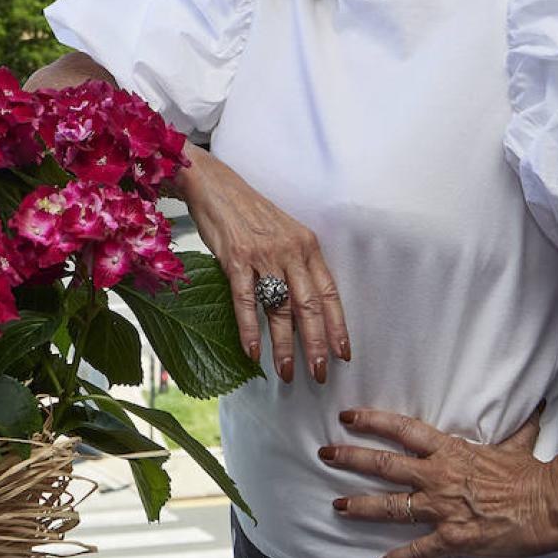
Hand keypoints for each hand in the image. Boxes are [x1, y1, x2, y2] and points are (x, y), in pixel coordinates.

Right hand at [176, 144, 349, 383]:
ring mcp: (263, 254)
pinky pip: (246, 300)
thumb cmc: (249, 213)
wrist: (215, 184)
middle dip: (316, 344)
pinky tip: (253, 351)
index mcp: (307, 245)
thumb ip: (294, 265)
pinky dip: (250, 329)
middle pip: (309, 306)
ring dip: (284, 344)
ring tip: (286, 371)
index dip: (337, 326)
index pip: (329, 292)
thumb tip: (301, 309)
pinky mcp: (236, 258)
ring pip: (279, 308)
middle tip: (319, 373)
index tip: (343, 353)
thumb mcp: (282, 233)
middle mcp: (290, 250)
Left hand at [319, 405, 557, 557]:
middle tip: (325, 454)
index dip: (372, 421)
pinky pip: (419, 551)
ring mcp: (442, 507)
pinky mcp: (453, 538)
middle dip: (350, 458)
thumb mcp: (518, 444)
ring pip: (390, 506)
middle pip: (384, 464)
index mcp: (450, 450)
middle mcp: (438, 476)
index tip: (348, 416)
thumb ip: (516, 428)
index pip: (402, 429)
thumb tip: (532, 407)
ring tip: (337, 507)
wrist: (550, 503)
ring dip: (360, 506)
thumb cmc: (534, 475)